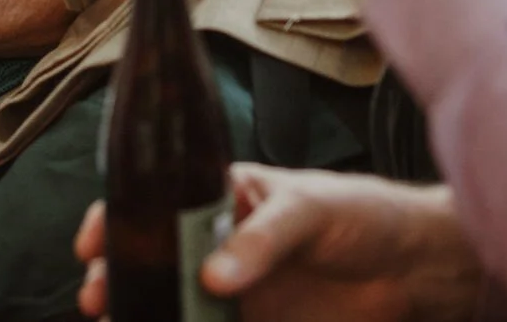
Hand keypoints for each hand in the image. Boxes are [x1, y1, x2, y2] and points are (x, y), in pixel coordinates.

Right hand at [74, 165, 483, 321]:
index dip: (117, 219)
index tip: (93, 243)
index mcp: (222, 196)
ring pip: (169, 304)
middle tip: (99, 298)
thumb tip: (212, 276)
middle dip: (117, 278)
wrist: (413, 270)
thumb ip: (263, 238)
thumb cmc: (363, 216)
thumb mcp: (311, 209)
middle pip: (151, 260)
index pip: (156, 200)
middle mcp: (216, 244)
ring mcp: (231, 292)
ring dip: (142, 315)